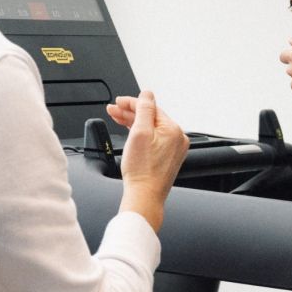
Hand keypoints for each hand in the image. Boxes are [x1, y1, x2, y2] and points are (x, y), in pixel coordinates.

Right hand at [107, 92, 188, 231]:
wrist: (143, 197)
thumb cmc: (141, 170)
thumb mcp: (139, 132)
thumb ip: (144, 109)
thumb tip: (147, 94)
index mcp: (174, 130)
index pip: (151, 108)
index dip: (132, 102)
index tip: (118, 102)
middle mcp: (177, 138)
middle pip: (151, 117)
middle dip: (130, 112)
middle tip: (113, 109)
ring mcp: (173, 149)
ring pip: (151, 128)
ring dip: (133, 122)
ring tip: (117, 118)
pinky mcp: (167, 158)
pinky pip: (153, 139)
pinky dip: (140, 134)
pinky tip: (130, 132)